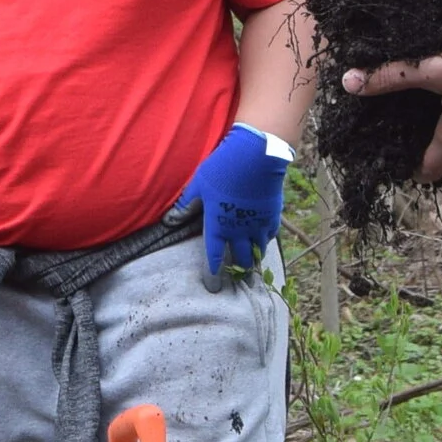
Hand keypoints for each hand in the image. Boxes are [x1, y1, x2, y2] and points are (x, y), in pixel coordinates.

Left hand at [174, 123, 288, 278]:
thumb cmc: (222, 168)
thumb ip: (186, 205)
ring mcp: (257, 224)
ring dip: (254, 260)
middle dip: (238, 272)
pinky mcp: (272, 215)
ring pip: (257, 251)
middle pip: (239, 258)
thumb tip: (169, 221)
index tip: (213, 284)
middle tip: (239, 281)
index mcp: (217, 225)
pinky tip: (263, 242)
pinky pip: (269, 235)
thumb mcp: (198, 185)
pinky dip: (265, 241)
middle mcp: (238, 230)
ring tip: (253, 269)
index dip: (212, 272)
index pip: (213, 255)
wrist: (256, 156)